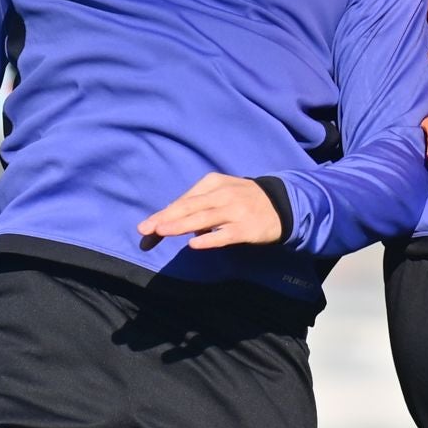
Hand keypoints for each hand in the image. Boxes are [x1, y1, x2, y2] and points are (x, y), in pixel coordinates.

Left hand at [137, 174, 283, 251]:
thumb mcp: (221, 192)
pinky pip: (224, 235)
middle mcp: (222, 195)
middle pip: (189, 207)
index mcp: (213, 183)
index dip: (162, 214)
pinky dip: (209, 239)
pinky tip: (194, 244)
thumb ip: (198, 204)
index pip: (183, 200)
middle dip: (165, 218)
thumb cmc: (244, 199)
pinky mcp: (246, 229)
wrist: (282, 205)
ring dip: (181, 225)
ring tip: (162, 231)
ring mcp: (235, 211)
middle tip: (145, 229)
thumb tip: (172, 219)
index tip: (145, 229)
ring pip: (204, 219)